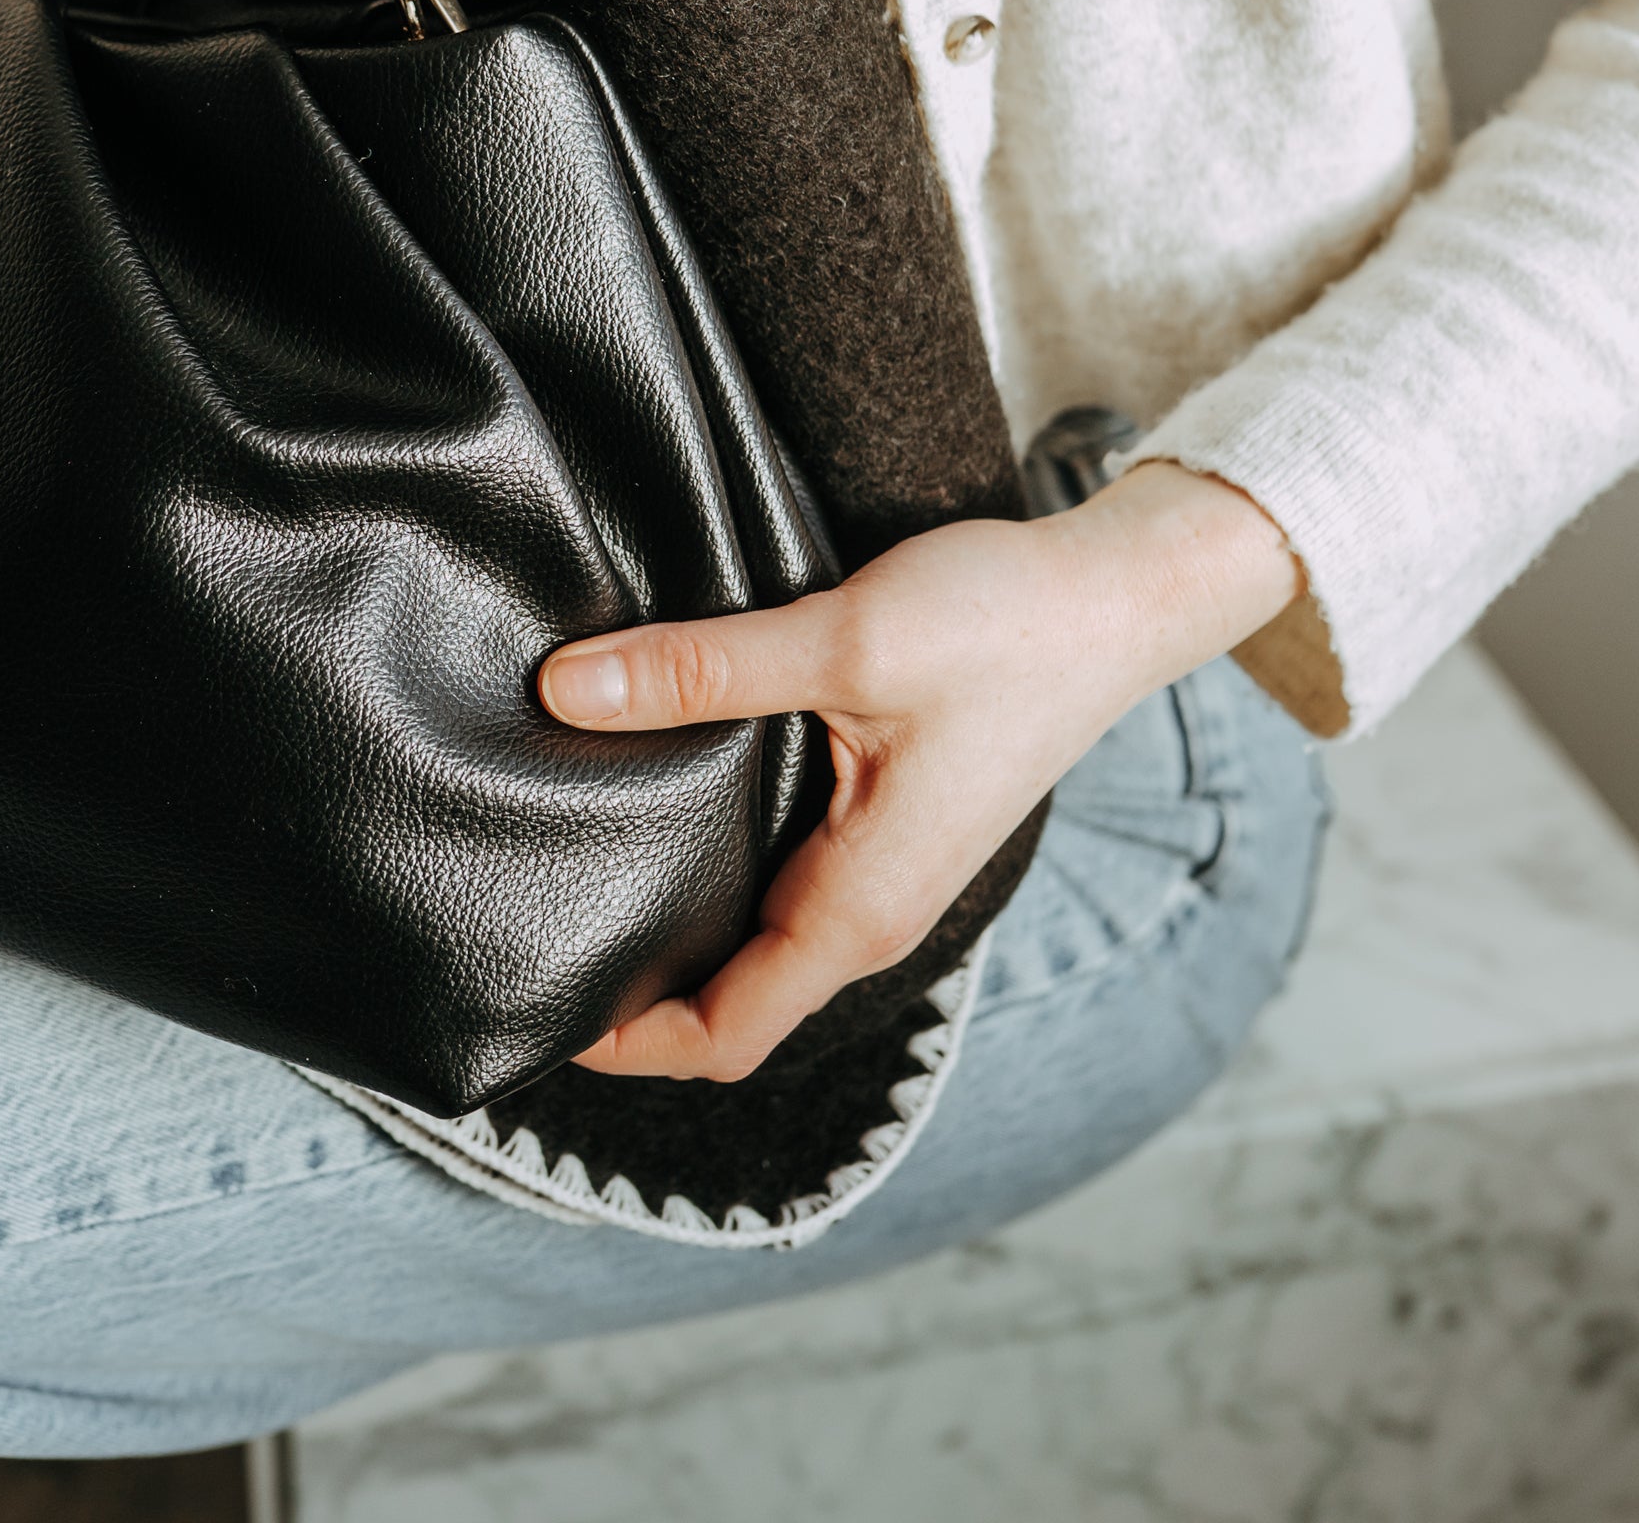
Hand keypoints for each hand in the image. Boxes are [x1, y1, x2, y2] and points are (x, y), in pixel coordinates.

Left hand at [539, 460, 1300, 1080]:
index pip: (724, 1033)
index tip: (535, 998)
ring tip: (561, 871)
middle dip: (626, 990)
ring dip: (665, 930)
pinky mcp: (875, 824)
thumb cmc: (1009, 628)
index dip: (625, 1043)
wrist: (1118, 596)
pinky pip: (772, 883)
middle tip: (519, 929)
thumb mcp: (843, 640)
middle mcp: (866, 912)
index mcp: (861, 910)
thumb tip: (564, 690)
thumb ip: (702, 669)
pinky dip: (706, 876)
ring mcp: (873, 873)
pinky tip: (646, 810)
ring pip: (747, 942)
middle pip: (724, 1001)